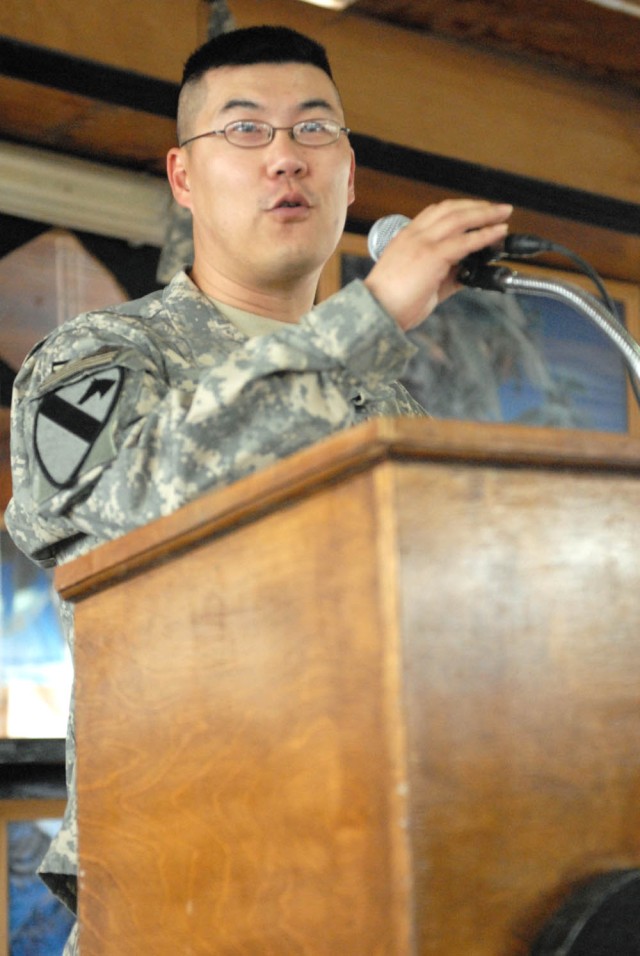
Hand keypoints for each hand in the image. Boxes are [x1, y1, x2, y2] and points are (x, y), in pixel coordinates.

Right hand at [363, 199, 512, 330]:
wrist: (376, 311)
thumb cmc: (392, 303)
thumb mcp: (420, 282)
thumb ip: (444, 275)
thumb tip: (466, 273)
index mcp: (406, 238)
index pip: (436, 213)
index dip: (460, 209)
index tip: (476, 211)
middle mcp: (414, 235)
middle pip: (450, 209)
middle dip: (477, 206)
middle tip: (498, 209)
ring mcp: (422, 243)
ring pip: (459, 218)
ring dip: (485, 214)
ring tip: (503, 214)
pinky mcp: (432, 256)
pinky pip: (464, 241)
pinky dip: (484, 235)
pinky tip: (497, 233)